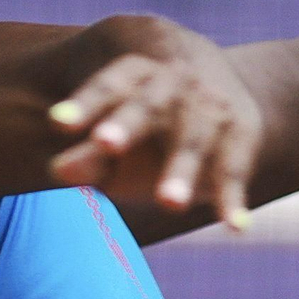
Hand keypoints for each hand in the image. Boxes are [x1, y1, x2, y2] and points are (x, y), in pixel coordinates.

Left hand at [45, 26, 262, 231]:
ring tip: (168, 204)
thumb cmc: (145, 118)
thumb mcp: (115, 130)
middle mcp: (175, 81)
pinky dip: (233, 197)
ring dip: (181, 169)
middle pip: (149, 103)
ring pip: (193, 137)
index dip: (84, 103)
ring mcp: (212, 104)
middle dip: (127, 124)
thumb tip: (56, 171)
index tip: (57, 122)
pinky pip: (235, 167)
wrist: (212, 77)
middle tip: (105, 144)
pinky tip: (235, 227)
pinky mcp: (242, 131)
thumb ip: (89, 153)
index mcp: (136, 71)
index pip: (107, 84)